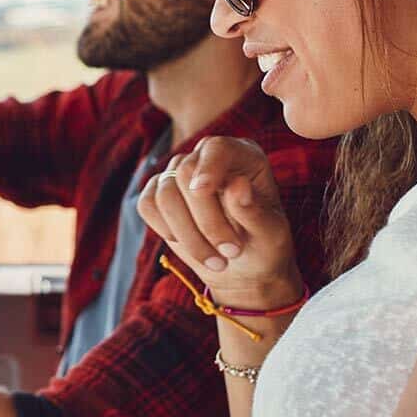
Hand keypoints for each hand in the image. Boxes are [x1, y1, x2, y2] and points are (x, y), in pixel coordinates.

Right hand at [135, 136, 303, 310]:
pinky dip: (165, 230)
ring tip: (216, 261)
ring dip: (187, 234)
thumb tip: (237, 185)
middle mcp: (208, 158)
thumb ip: (254, 211)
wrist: (243, 268)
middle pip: (186, 172)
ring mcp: (180, 174)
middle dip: (205, 220)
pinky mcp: (158, 194)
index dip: (208, 167)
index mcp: (243, 156)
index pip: (217, 148)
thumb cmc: (263, 245)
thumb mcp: (270, 233)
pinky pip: (147, 205)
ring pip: (165, 194)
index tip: (202, 191)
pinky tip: (190, 246)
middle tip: (230, 253)